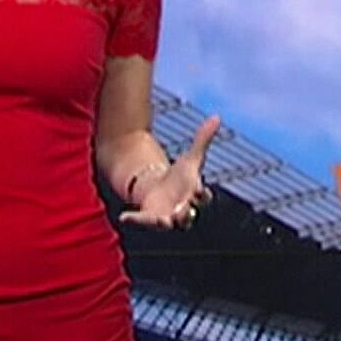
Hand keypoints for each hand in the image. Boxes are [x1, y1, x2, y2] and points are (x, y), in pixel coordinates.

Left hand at [119, 115, 220, 230]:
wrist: (160, 189)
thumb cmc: (179, 177)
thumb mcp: (191, 158)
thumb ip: (203, 139)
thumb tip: (217, 116)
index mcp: (195, 196)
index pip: (203, 197)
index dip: (202, 195)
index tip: (198, 190)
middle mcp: (183, 210)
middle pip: (188, 215)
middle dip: (186, 213)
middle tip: (182, 208)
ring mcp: (166, 217)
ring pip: (168, 223)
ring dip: (166, 221)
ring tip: (165, 219)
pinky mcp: (149, 218)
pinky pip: (143, 221)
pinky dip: (134, 220)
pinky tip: (124, 216)